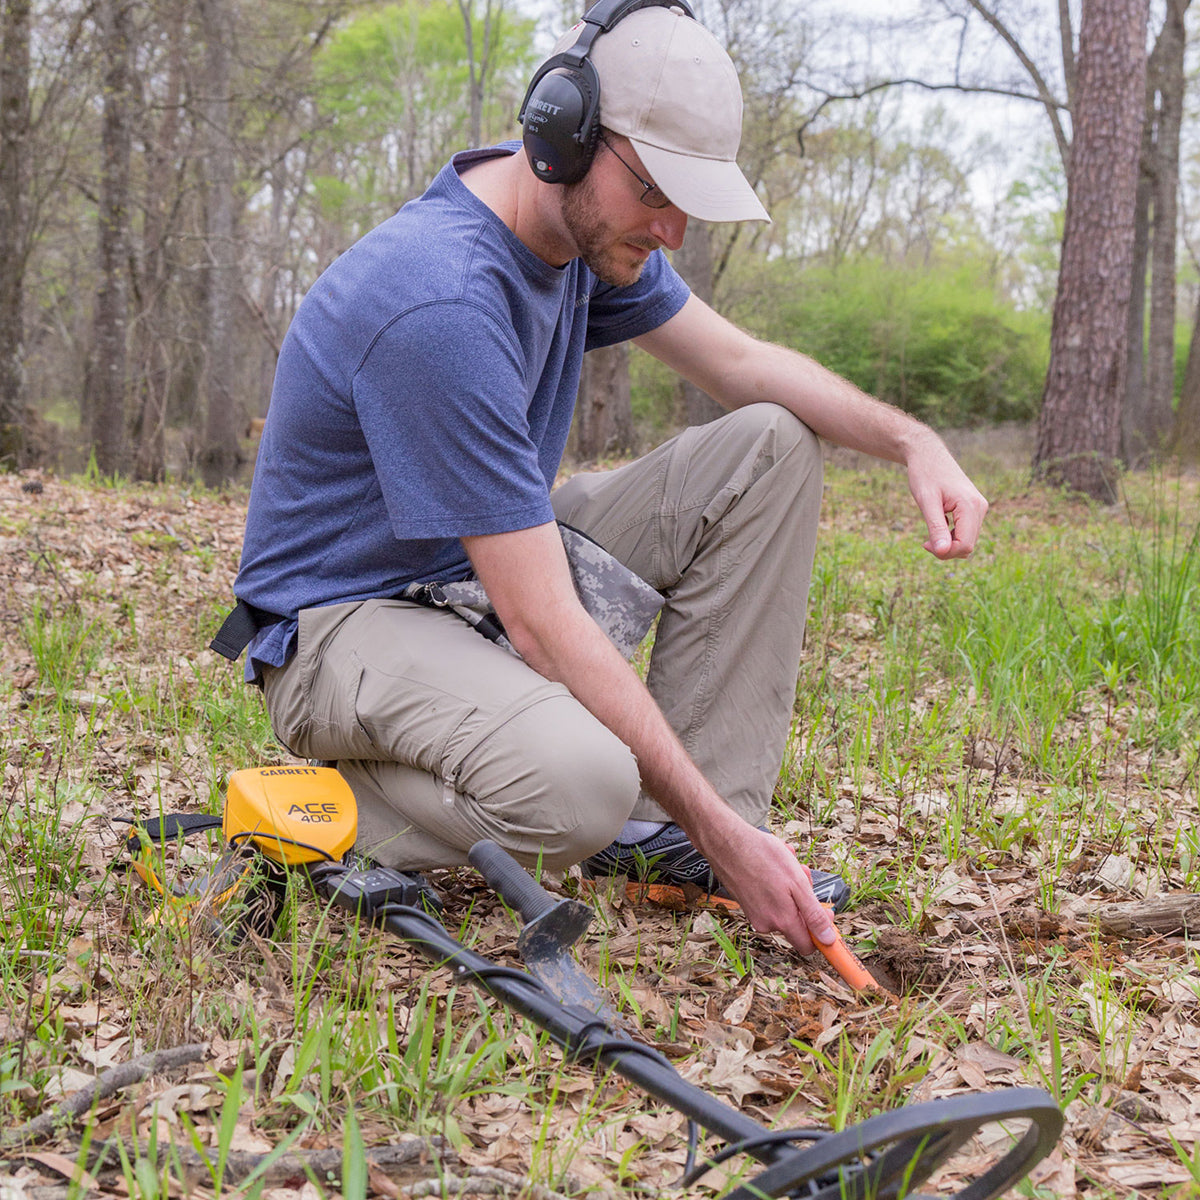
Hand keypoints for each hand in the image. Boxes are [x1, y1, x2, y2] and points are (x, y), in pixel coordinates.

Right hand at [705, 824, 837, 955]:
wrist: (726, 842)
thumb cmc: (762, 856)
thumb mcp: (797, 883)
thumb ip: (813, 914)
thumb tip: (828, 940)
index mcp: (782, 920)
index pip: (808, 946)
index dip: (821, 932)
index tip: (826, 913)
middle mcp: (767, 923)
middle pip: (798, 921)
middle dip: (804, 899)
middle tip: (800, 874)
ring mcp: (755, 914)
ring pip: (785, 906)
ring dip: (791, 886)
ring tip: (784, 863)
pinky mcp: (747, 903)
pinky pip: (772, 899)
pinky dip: (777, 883)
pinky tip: (772, 864)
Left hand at [906, 434, 988, 559]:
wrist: (928, 454)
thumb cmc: (925, 475)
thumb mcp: (926, 502)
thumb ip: (936, 527)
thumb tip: (943, 552)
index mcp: (971, 506)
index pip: (965, 545)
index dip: (946, 552)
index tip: (925, 544)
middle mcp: (980, 507)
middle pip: (968, 545)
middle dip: (946, 549)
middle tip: (924, 541)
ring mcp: (979, 508)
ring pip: (967, 540)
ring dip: (949, 543)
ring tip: (930, 534)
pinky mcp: (974, 508)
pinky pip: (966, 531)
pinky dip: (952, 535)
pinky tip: (938, 525)